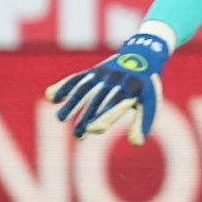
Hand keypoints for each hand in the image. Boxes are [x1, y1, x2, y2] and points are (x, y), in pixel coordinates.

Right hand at [45, 32, 168, 144]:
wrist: (143, 57)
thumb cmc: (146, 89)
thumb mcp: (150, 103)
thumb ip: (143, 122)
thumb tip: (137, 143)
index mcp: (132, 87)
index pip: (116, 103)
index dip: (105, 116)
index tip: (94, 130)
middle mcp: (116, 78)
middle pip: (98, 99)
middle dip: (87, 116)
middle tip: (78, 135)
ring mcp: (103, 74)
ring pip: (85, 88)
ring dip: (72, 103)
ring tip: (60, 119)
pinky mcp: (94, 71)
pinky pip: (77, 78)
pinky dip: (64, 86)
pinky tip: (52, 97)